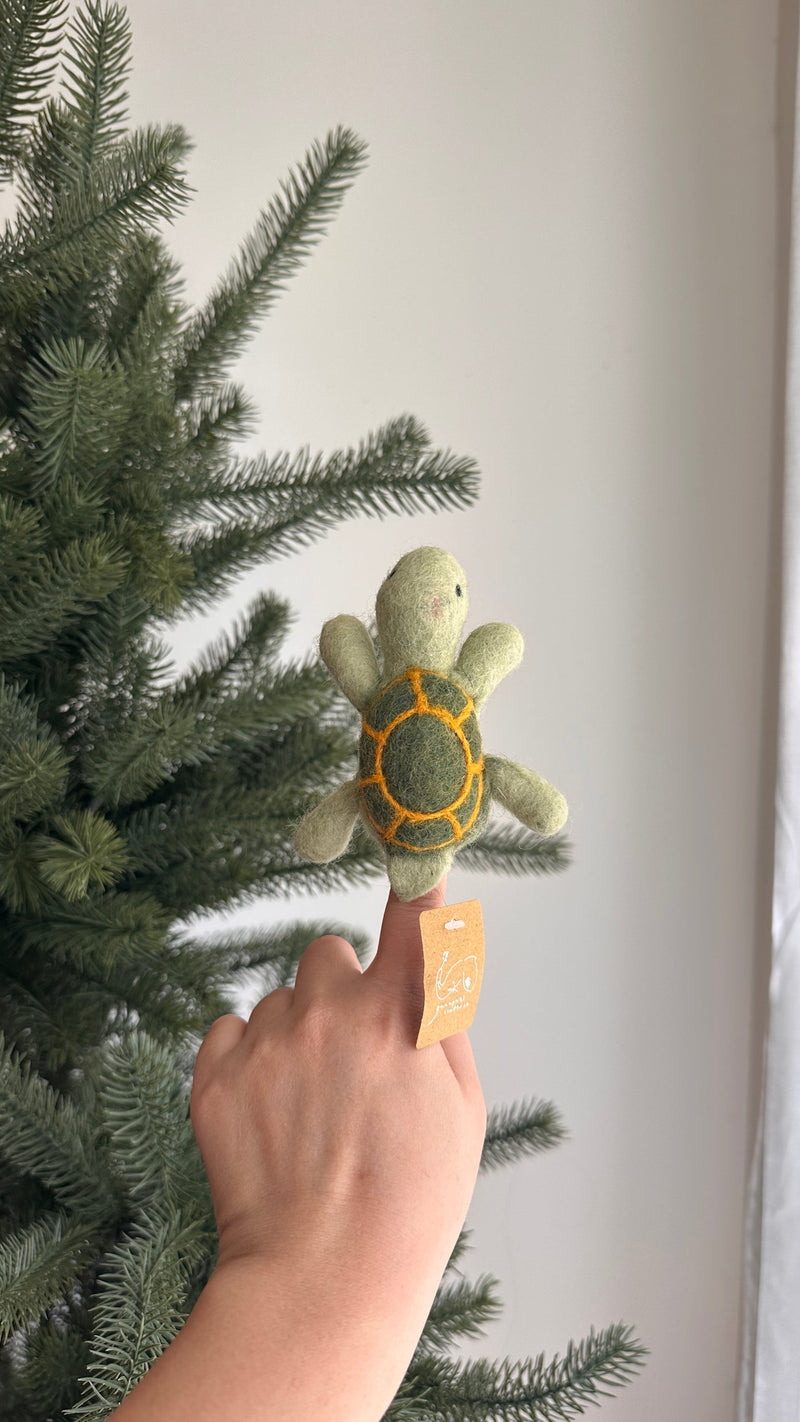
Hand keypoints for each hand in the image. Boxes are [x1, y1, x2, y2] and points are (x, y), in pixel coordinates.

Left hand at [189, 878, 486, 1303]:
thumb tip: (434, 958)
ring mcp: (268, 1039)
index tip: (412, 863)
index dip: (415, 883)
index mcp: (403, 1014)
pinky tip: (268, 1114)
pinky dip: (245, 1060)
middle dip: (339, 989)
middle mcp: (332, 1009)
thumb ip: (444, 1019)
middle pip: (328, 952)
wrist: (323, 1277)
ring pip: (277, 1002)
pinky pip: (228, 1032)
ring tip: (307, 1111)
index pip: (415, 914)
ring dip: (291, 1034)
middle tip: (350, 1056)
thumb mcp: (462, 1107)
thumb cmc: (410, 1199)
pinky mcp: (215, 1074)